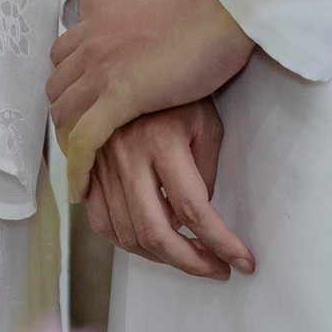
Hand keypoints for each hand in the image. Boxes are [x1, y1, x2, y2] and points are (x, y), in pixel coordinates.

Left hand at [47, 0, 253, 198]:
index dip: (67, 91)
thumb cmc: (202, 22)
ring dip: (69, 147)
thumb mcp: (155, 33)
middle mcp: (91, 48)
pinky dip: (78, 168)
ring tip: (86, 171)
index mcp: (98, 28)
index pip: (60, 62)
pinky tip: (81, 190)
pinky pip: (84, 140)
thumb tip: (142, 75)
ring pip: (65, 118)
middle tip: (85, 148)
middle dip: (65, 123)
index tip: (81, 113)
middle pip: (57, 94)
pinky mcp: (120, 96)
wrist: (218, 14)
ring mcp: (102, 71)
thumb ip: (137, 50)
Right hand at [79, 99, 252, 280]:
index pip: (195, 210)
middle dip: (191, 263)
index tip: (242, 262)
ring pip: (126, 233)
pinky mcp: (89, 170)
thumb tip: (193, 220)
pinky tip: (149, 242)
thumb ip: (205, 174)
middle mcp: (127, 156)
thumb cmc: (180, 92)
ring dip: (161, 257)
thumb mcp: (207, 125)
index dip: (222, 243)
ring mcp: (102, 165)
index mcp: (162, 142)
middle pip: (155, 232)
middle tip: (216, 269)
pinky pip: (100, 221)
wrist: (132, 62)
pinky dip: (125, 241)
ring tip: (188, 256)